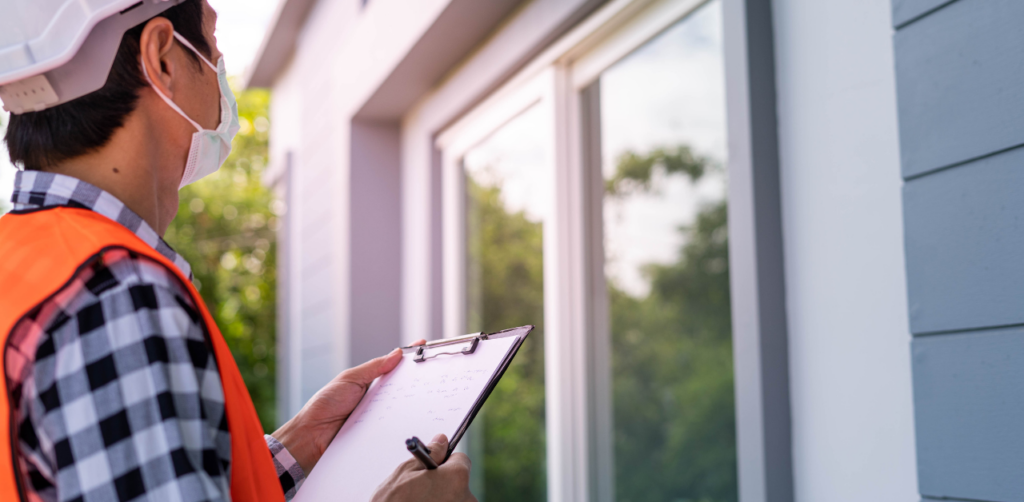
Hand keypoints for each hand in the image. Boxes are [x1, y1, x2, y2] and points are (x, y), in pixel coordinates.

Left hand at [272, 340, 425, 473]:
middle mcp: (376, 397)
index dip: (408, 357)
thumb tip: (396, 353)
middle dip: (416, 378)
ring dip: (411, 401)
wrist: (312, 435)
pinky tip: (411, 415)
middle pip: (402, 386)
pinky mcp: (379, 430)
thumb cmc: (325, 404)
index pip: (392, 366)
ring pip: (402, 406)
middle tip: (431, 371)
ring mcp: (379, 414)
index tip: (424, 345)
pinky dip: (402, 420)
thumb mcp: (350, 379)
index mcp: (369, 381)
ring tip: (425, 391)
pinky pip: (395, 424)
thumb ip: (373, 367)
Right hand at [371, 434, 475, 501]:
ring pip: (455, 499)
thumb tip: (442, 440)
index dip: (444, 463)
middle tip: (421, 489)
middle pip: (459, 482)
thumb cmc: (393, 501)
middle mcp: (466, 498)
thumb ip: (430, 454)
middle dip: (444, 483)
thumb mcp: (406, 471)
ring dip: (441, 499)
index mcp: (457, 478)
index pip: (461, 460)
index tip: (433, 469)